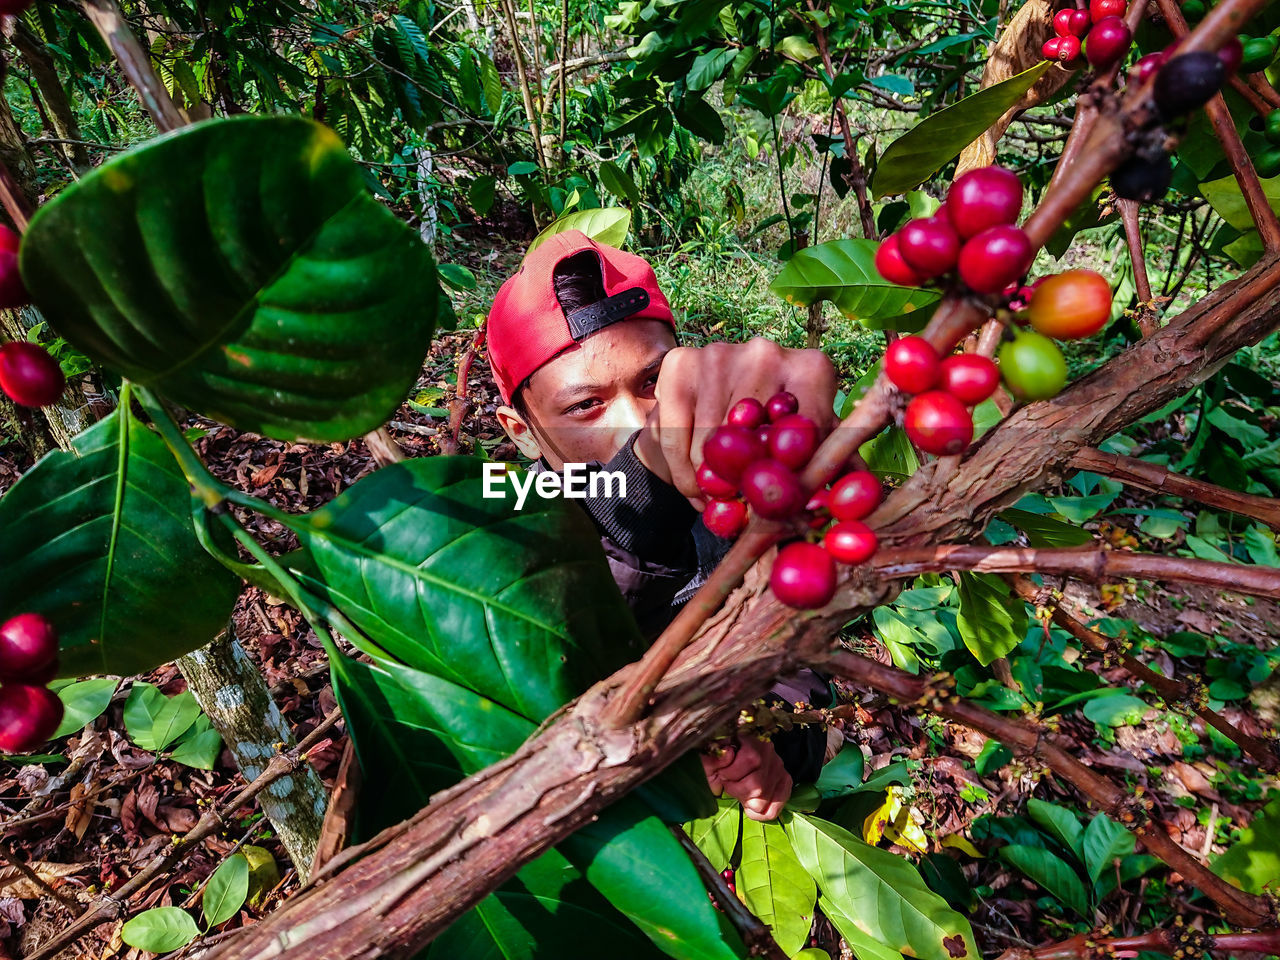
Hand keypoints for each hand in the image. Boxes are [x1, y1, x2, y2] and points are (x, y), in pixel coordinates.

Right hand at [633, 338, 837, 501]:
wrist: (717, 395)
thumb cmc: (775, 431)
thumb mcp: (811, 447)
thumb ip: (834, 470)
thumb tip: (856, 500)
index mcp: (812, 369)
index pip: (804, 435)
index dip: (789, 480)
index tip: (778, 509)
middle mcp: (766, 352)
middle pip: (753, 443)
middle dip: (744, 488)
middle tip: (741, 513)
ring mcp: (719, 354)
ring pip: (709, 446)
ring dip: (709, 487)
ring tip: (716, 503)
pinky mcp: (679, 364)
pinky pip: (675, 437)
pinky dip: (681, 474)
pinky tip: (694, 489)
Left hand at [701, 736, 792, 821]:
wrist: (729, 764)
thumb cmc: (718, 763)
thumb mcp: (709, 759)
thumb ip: (713, 758)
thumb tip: (728, 754)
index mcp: (750, 740)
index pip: (751, 759)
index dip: (731, 773)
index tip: (722, 774)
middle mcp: (769, 753)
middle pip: (757, 785)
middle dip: (737, 790)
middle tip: (730, 785)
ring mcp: (779, 769)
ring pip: (763, 800)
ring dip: (746, 801)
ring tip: (740, 792)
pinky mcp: (784, 783)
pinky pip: (773, 810)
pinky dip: (758, 813)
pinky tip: (749, 802)